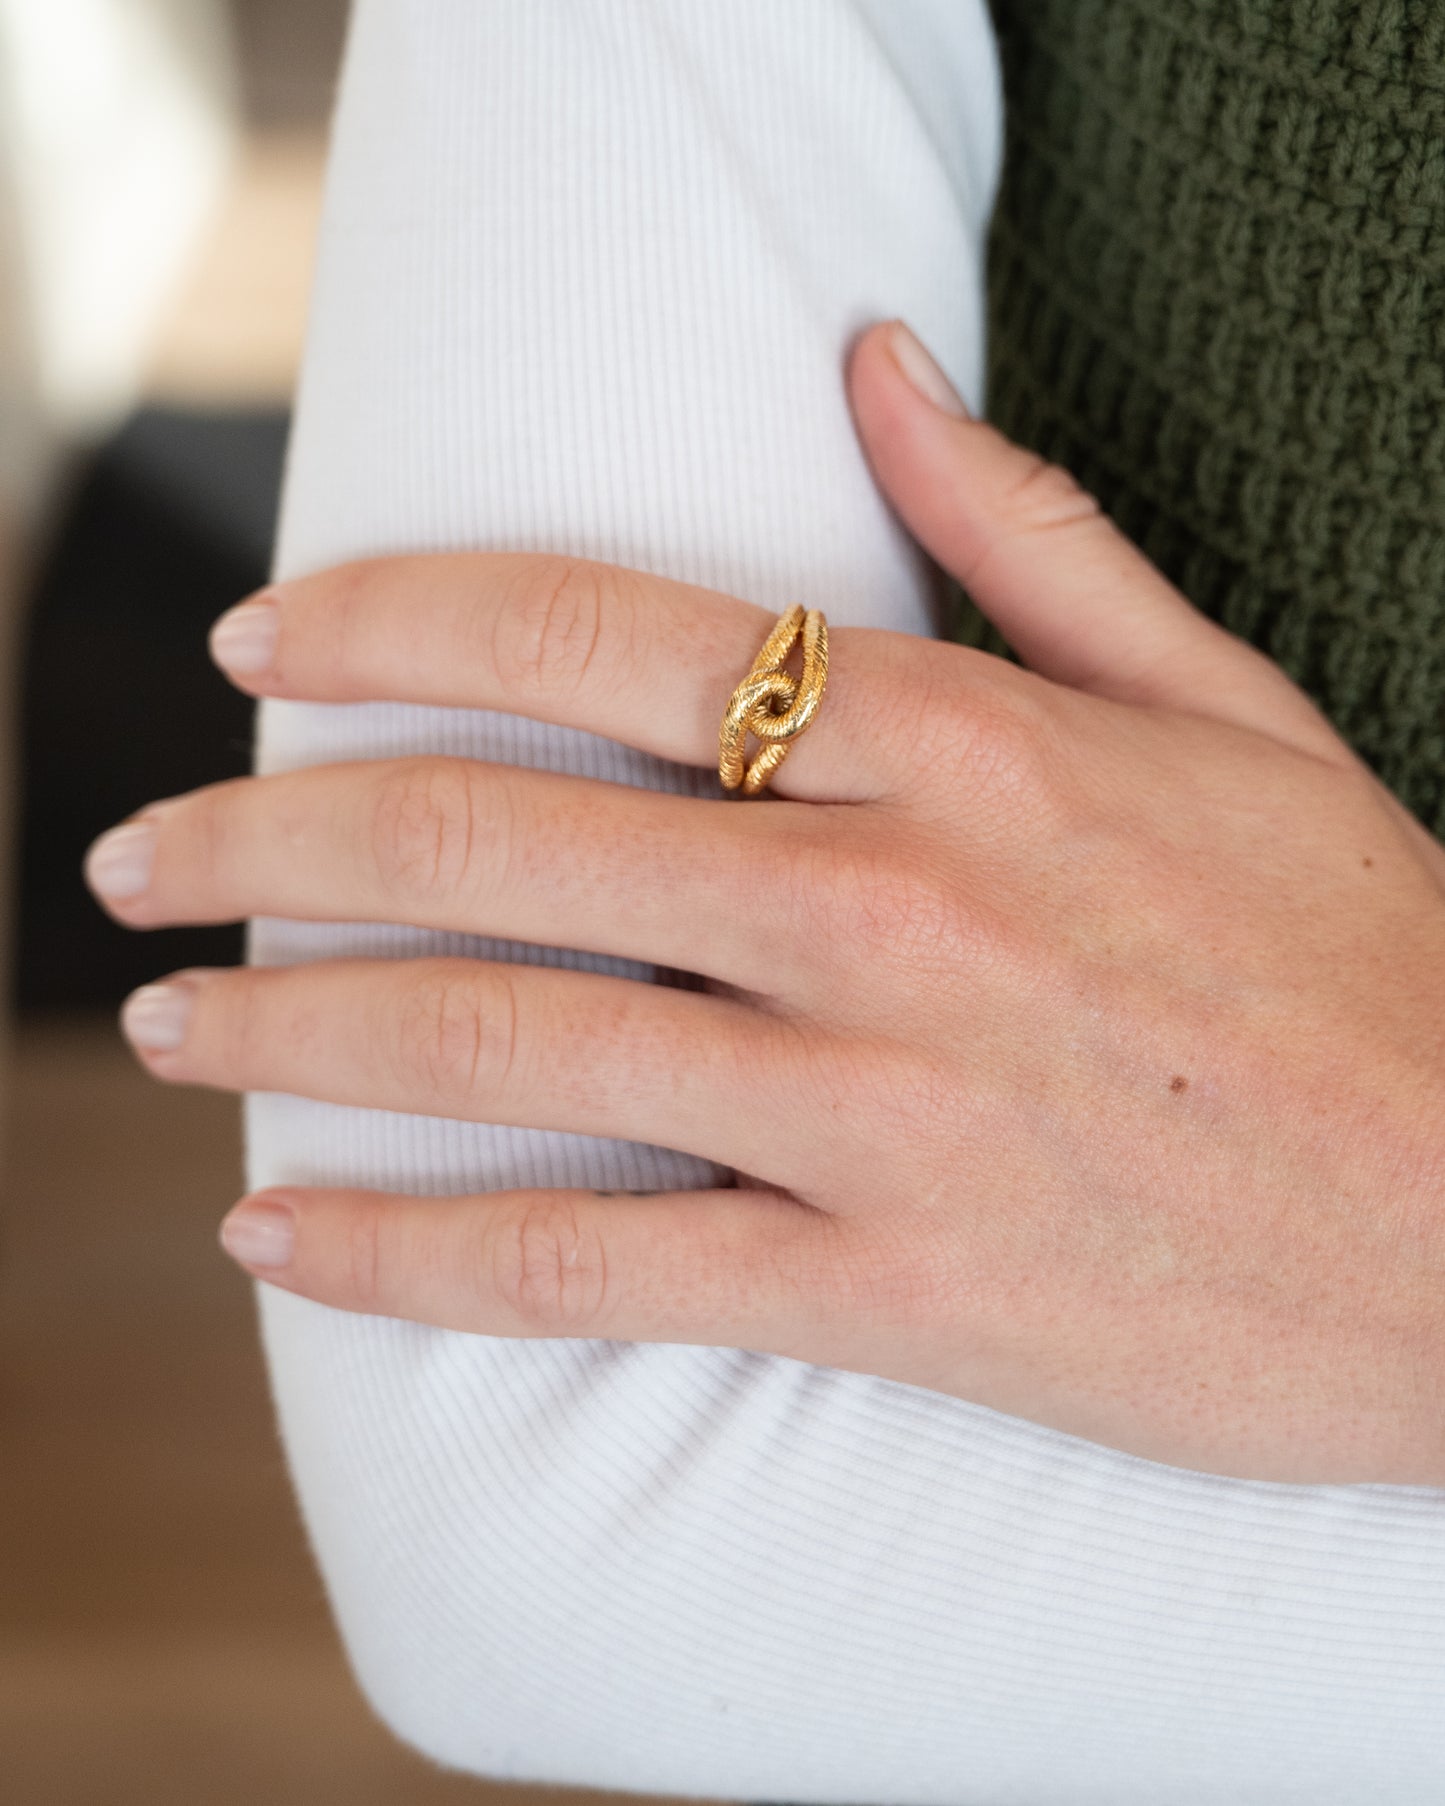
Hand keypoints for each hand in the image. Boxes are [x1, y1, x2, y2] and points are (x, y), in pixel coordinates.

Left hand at [85, 322, 1444, 1483]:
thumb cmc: (1366, 959)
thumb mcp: (1231, 709)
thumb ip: (1033, 537)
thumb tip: (876, 364)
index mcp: (967, 741)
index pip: (599, 634)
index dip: (390, 625)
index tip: (260, 646)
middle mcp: (894, 906)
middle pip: (497, 844)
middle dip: (275, 841)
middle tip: (144, 863)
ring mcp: (885, 1108)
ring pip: (511, 1046)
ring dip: (297, 1035)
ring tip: (165, 1023)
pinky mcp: (895, 1292)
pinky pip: (595, 1267)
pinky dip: (412, 1262)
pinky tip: (282, 1244)